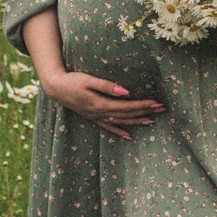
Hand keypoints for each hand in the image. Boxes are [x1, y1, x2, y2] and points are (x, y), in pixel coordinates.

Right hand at [43, 70, 164, 139]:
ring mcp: (96, 117)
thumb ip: (106, 86)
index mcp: (100, 104)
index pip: (127, 106)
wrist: (55, 88)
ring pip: (120, 122)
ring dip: (136, 121)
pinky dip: (119, 132)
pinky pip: (108, 127)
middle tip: (162, 109)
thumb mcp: (88, 80)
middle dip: (145, 112)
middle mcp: (100, 114)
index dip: (143, 105)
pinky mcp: (92, 117)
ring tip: (152, 120)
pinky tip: (128, 136)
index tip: (156, 102)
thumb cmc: (72, 80)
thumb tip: (125, 91)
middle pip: (127, 115)